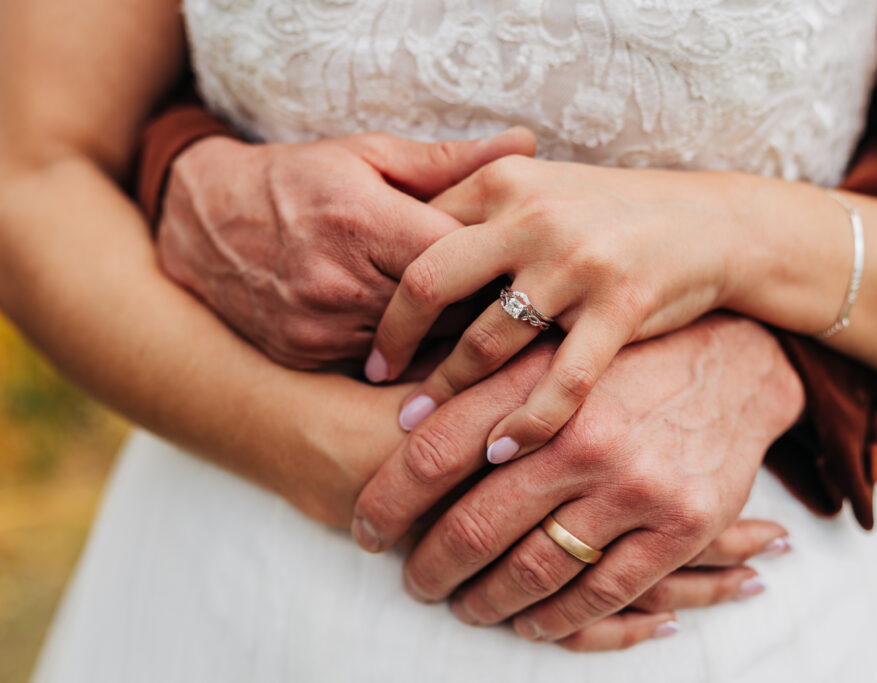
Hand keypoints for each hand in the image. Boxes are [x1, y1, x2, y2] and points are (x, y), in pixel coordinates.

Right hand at [157, 129, 535, 368]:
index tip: (528, 268)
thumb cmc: (299, 178)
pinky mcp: (307, 355)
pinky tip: (430, 341)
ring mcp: (320, 326)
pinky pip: (381, 366)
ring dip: (452, 338)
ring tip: (487, 325)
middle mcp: (339, 282)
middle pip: (445, 314)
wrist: (202, 219)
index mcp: (362, 222)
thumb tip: (526, 143)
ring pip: (418, 348)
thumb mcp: (369, 154)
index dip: (500, 268)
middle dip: (486, 309)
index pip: (458, 263)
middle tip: (523, 303)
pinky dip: (410, 355)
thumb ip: (450, 160)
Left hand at [354, 314, 803, 648]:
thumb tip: (402, 420)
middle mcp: (582, 436)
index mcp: (539, 385)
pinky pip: (602, 594)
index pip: (435, 453)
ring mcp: (635, 484)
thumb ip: (487, 383)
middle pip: (474, 526)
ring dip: (486, 601)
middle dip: (430, 566)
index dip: (388, 500)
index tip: (366, 530)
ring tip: (464, 607)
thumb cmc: (626, 354)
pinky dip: (557, 620)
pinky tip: (531, 623)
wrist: (738, 359)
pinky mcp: (681, 525)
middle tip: (413, 582)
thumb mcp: (556, 347)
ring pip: (533, 571)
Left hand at [367, 155, 746, 459]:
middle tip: (381, 386)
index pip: (416, 239)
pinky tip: (500, 450)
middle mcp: (532, 215)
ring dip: (450, 390)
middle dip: (396, 343)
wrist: (711, 222)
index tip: (372, 344)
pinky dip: (526, 421)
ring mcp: (577, 262)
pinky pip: (561, 379)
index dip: (386, 297)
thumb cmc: (608, 215)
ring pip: (488, 338)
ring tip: (420, 428)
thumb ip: (479, 219)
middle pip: (430, 284)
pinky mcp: (621, 307)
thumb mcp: (540, 191)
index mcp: (502, 182)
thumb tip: (401, 260)